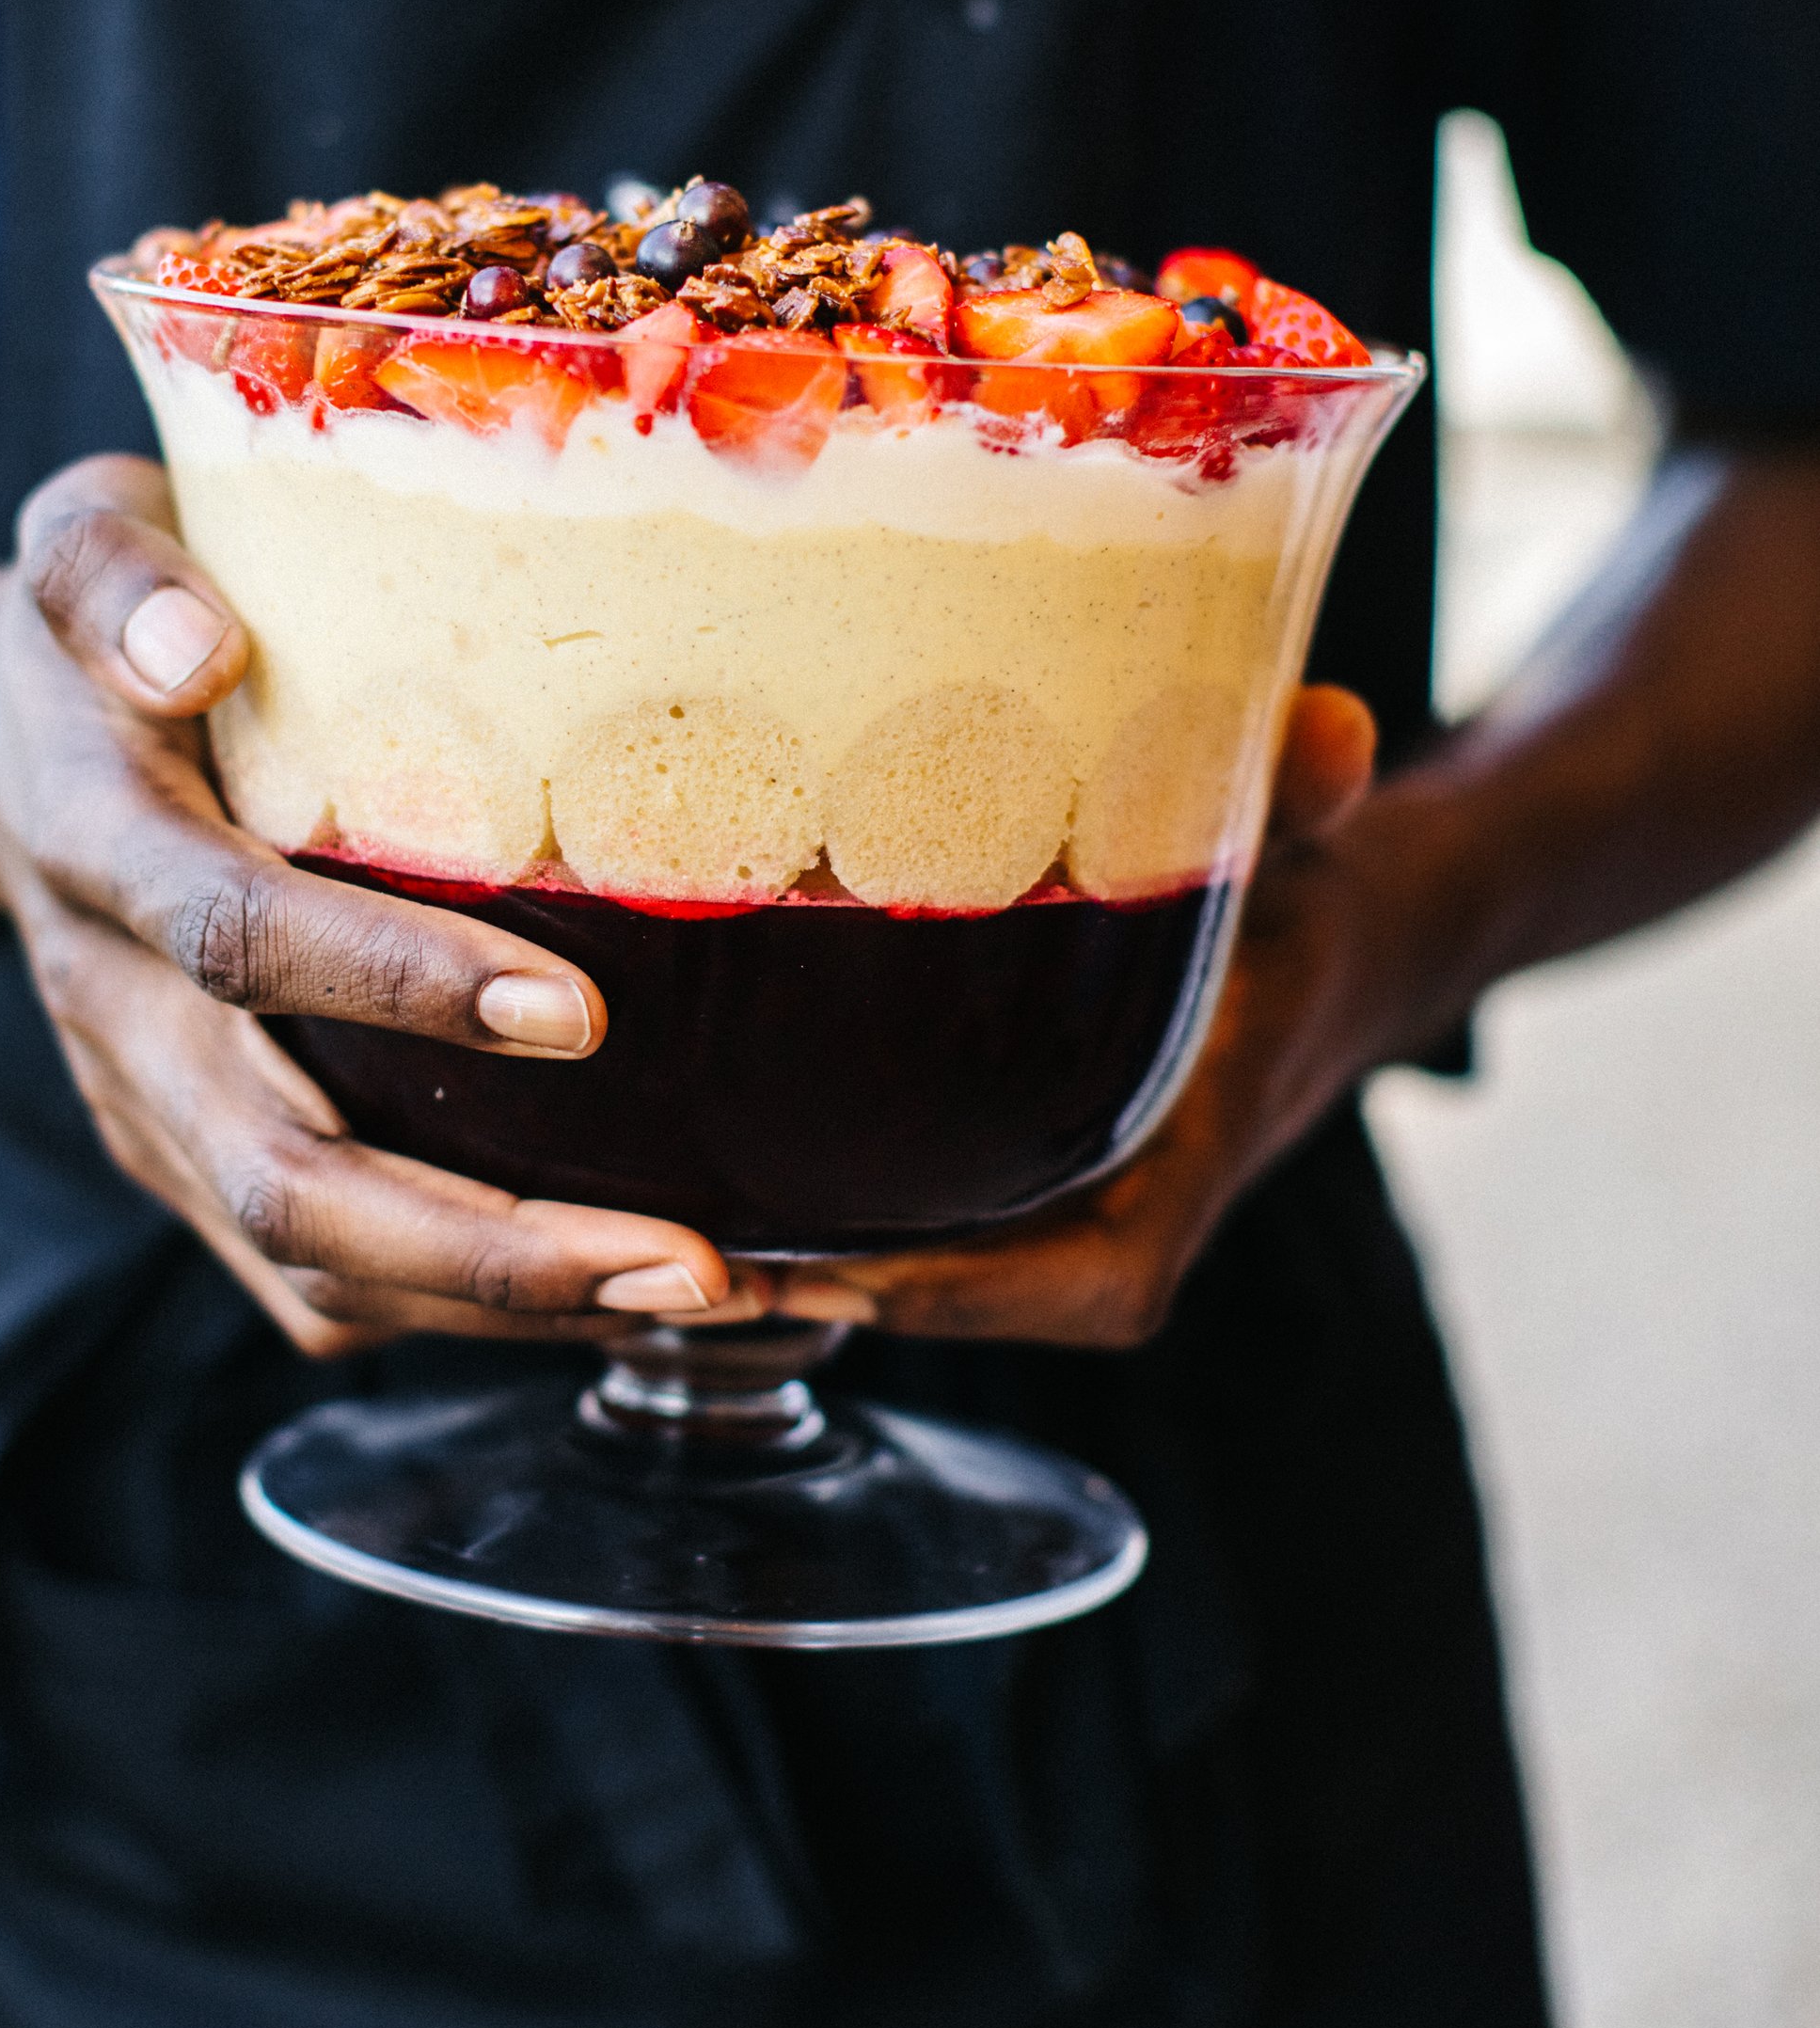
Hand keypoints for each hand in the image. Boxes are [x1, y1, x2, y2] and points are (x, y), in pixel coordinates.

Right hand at [0, 455, 743, 1354]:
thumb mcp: (77, 538)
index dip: (395, 985)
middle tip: (684, 1265)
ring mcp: (151, 1113)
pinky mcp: (194, 1166)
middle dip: (484, 1245)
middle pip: (281, 1181)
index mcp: (95, 847)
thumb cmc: (90, 636)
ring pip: (308, 1267)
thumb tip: (202, 645)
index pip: (238, 940)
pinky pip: (321, 1282)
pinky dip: (469, 1315)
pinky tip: (625, 1291)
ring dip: (503, 1306)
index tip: (579, 1012)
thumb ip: (115, 574)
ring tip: (701, 1296)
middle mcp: (117, 1014)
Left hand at [763, 687, 1394, 1348]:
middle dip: (851, 1291)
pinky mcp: (1033, 1172)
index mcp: (1197, 1145)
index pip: (1094, 1279)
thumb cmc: (1312, 898)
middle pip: (985, 1301)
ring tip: (678, 1242)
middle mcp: (1133, 1201)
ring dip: (825, 1268)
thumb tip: (1331, 726)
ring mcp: (1080, 1198)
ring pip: (949, 1276)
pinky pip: (936, 1226)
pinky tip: (720, 1187)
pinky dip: (844, 1220)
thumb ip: (1297, 783)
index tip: (851, 1271)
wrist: (1348, 949)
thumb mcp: (1302, 838)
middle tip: (708, 1261)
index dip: (974, 1294)